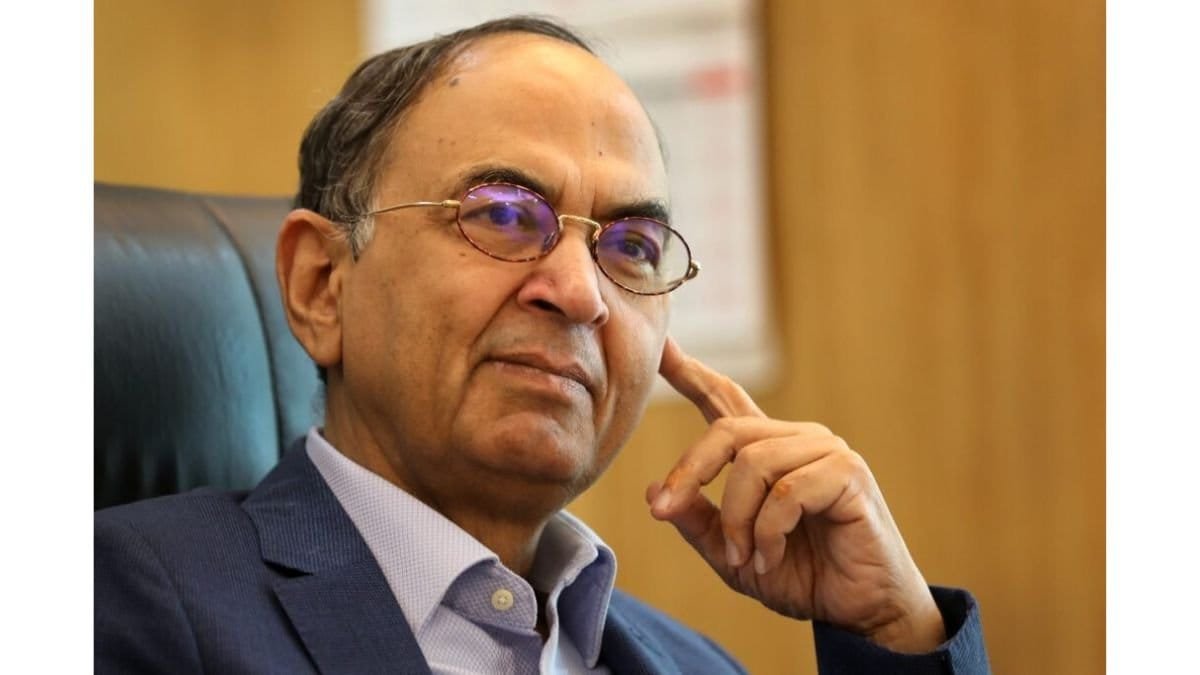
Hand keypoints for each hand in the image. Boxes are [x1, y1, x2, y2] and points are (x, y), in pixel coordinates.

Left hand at [648, 337, 945, 652]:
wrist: (862, 611)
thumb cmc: (805, 577)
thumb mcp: (733, 555)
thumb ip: (699, 523)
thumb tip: (652, 493)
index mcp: (769, 453)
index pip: (725, 401)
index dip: (691, 373)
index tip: (661, 345)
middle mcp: (797, 441)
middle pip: (725, 431)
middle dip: (689, 472)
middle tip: (665, 511)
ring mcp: (826, 451)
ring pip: (753, 463)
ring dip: (737, 519)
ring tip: (744, 557)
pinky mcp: (849, 473)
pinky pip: (786, 491)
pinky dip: (768, 531)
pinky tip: (772, 556)